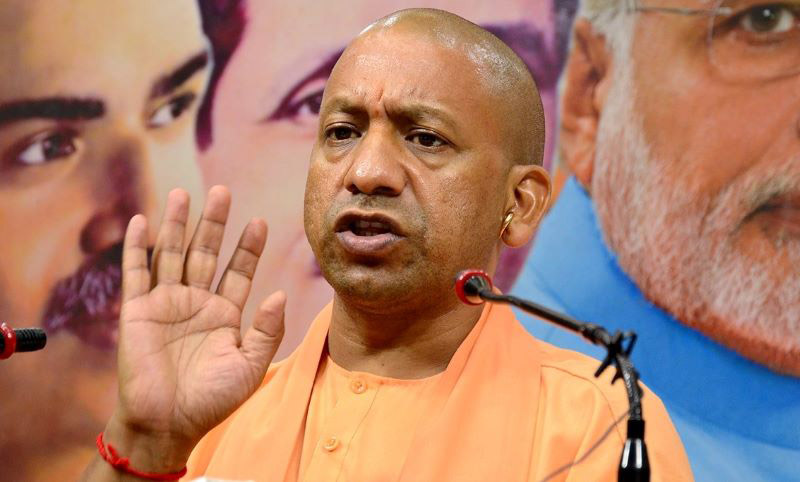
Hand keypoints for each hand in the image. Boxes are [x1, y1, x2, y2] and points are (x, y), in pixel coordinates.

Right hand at [109, 186, 285, 460]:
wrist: (166, 424)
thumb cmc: (211, 400)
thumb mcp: (250, 366)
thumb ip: (266, 330)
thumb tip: (280, 293)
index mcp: (224, 315)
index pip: (238, 272)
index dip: (248, 248)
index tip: (259, 222)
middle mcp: (196, 303)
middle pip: (205, 253)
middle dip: (213, 224)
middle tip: (222, 192)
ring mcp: (165, 305)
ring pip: (172, 255)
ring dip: (176, 225)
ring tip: (183, 194)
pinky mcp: (136, 312)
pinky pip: (136, 274)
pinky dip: (137, 248)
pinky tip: (141, 221)